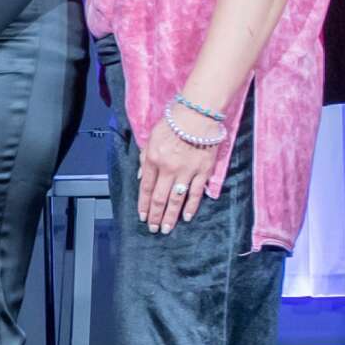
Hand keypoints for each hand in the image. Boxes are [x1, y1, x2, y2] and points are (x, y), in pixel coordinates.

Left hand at [138, 108, 219, 233]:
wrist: (198, 115)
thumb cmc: (174, 121)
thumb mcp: (152, 136)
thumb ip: (145, 157)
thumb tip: (142, 177)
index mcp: (153, 158)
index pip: (145, 187)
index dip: (143, 204)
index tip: (142, 216)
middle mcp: (168, 168)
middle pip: (159, 198)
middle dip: (154, 215)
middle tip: (153, 229)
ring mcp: (186, 172)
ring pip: (176, 200)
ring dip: (170, 216)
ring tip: (166, 228)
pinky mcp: (203, 172)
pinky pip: (196, 193)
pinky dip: (191, 206)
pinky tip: (186, 217)